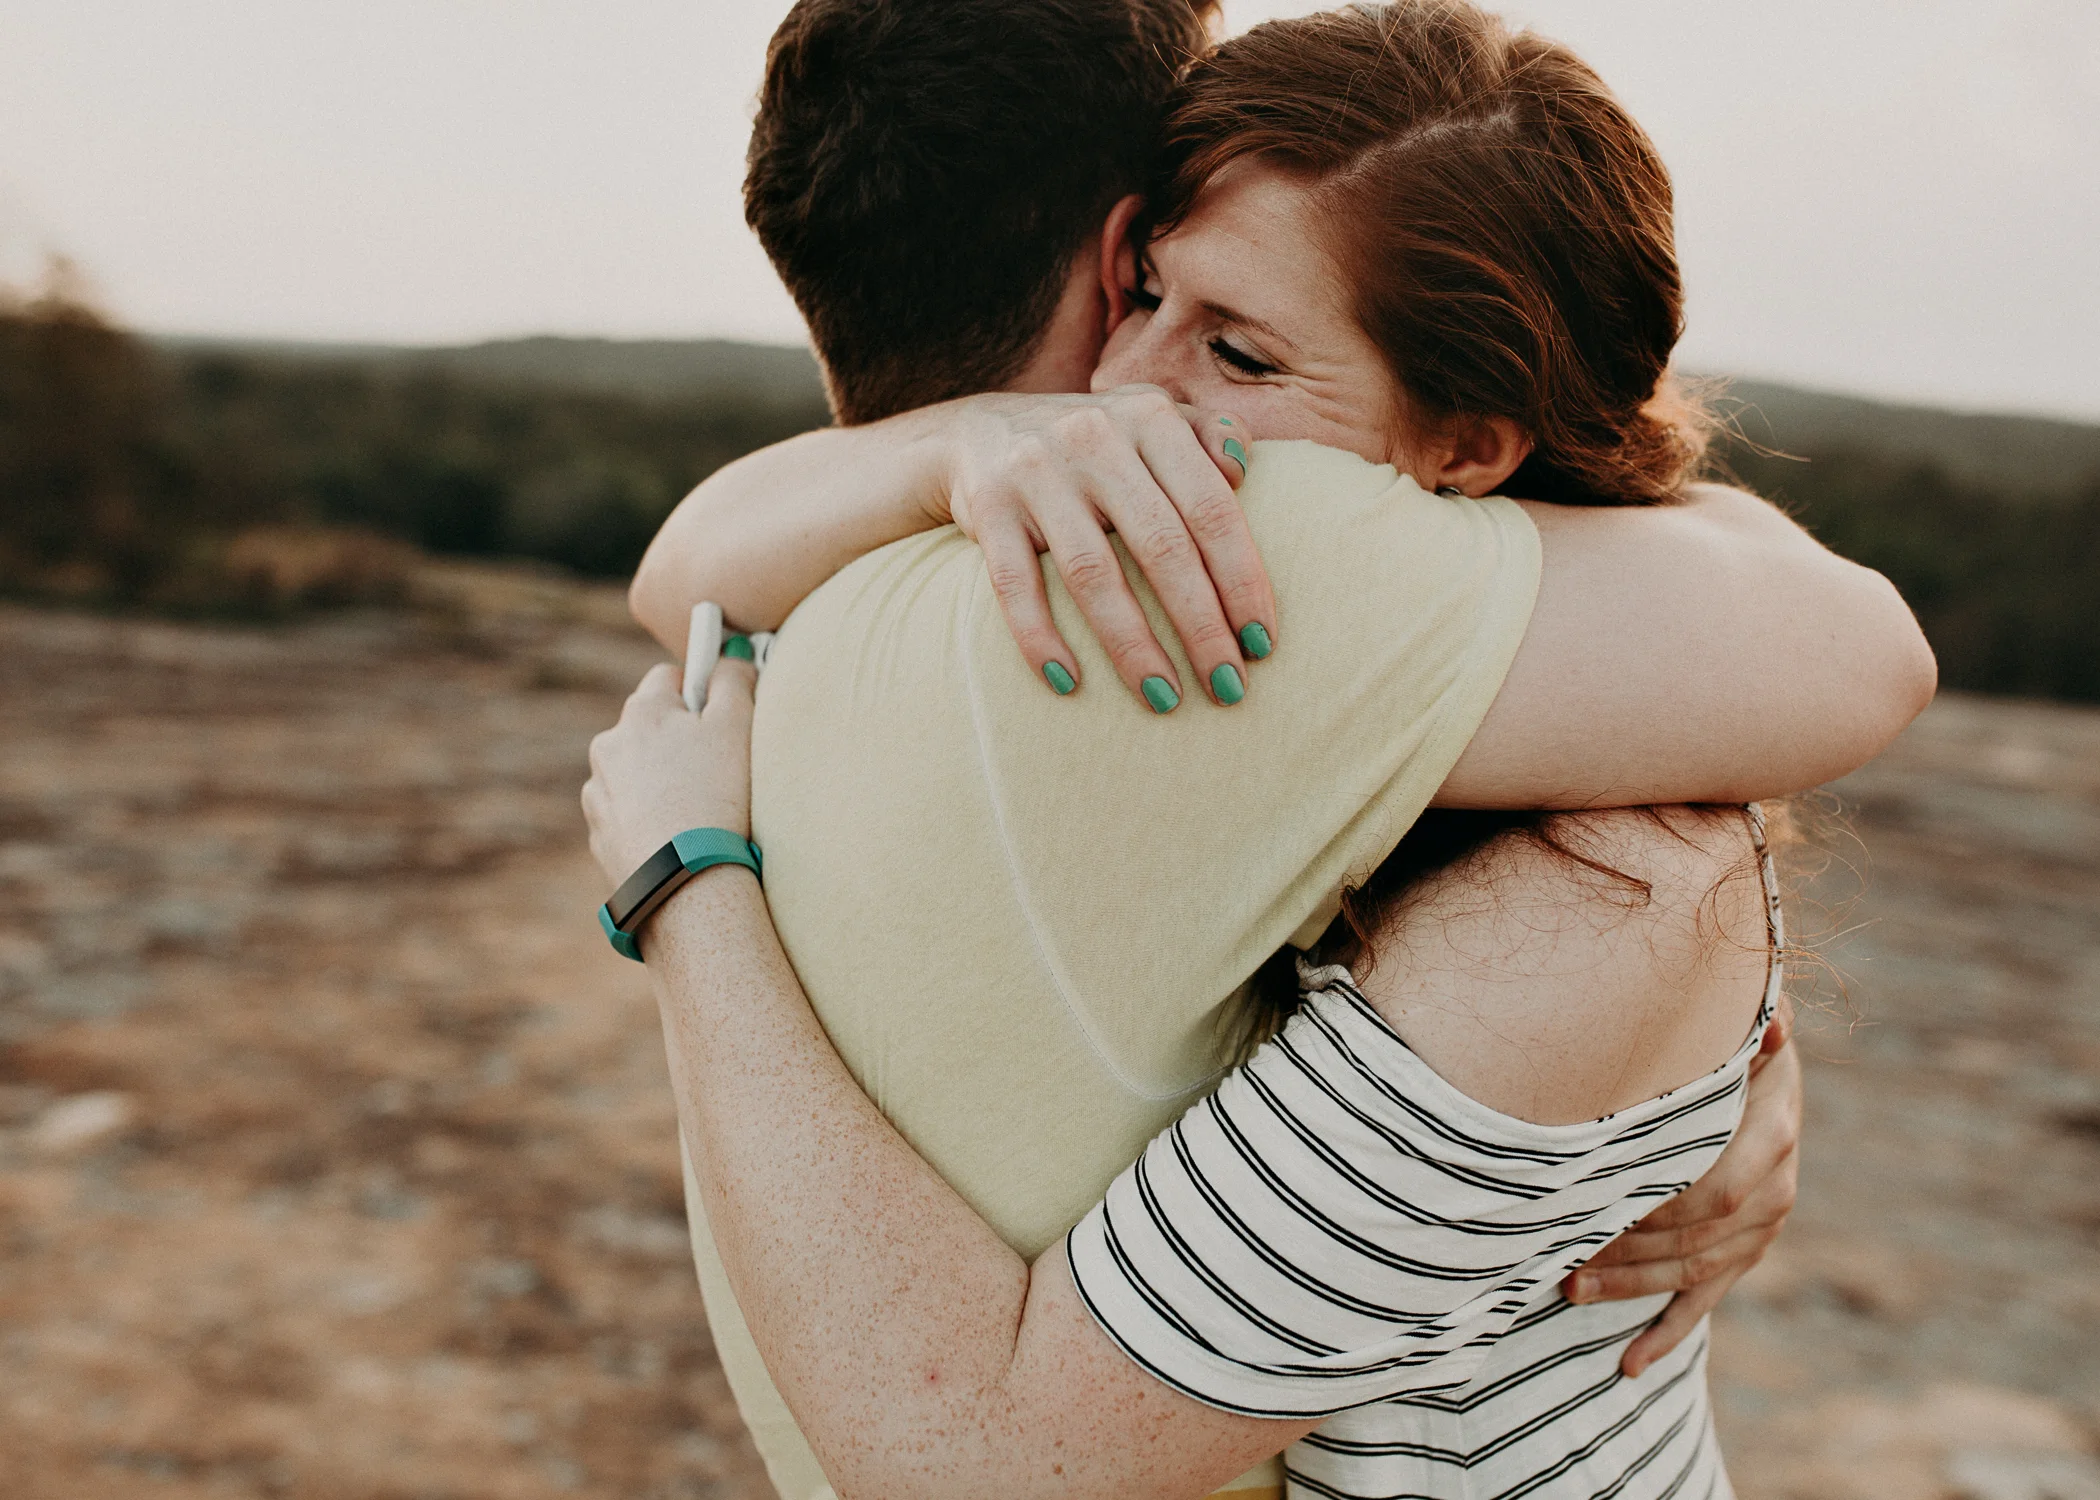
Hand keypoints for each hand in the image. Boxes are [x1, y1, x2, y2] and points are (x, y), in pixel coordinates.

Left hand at [582, 658, 756, 887]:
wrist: (685, 880)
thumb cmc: (716, 796)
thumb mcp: (738, 725)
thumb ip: (733, 680)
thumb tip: (728, 658)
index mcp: (641, 711)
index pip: (670, 676)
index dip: (700, 691)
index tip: (720, 714)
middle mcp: (609, 744)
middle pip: (649, 725)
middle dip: (678, 739)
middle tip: (717, 766)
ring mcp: (599, 791)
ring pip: (636, 771)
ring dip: (661, 779)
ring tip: (698, 808)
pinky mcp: (600, 833)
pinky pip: (628, 812)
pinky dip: (649, 817)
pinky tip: (678, 835)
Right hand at [939, 386, 1275, 710]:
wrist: (977, 430)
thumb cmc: (1095, 443)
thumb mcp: (1152, 419)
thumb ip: (1209, 435)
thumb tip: (1243, 470)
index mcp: (1148, 417)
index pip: (1211, 508)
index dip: (1242, 580)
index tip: (1262, 643)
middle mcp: (1093, 437)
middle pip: (1161, 546)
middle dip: (1201, 626)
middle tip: (1227, 686)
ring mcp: (1036, 472)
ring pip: (1092, 574)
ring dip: (1132, 646)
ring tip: (1165, 699)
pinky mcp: (988, 508)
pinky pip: (1015, 585)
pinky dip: (1040, 638)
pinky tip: (1069, 683)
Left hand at [1563, 1000, 1800, 1376]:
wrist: (1760, 1071)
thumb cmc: (1732, 1043)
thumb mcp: (1740, 1029)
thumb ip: (1752, 1028)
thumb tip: (1774, 1020)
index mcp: (1773, 1137)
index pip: (1715, 1191)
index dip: (1656, 1209)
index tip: (1597, 1209)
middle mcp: (1776, 1191)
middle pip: (1694, 1241)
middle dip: (1626, 1253)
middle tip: (1562, 1259)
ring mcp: (1762, 1230)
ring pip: (1692, 1275)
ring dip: (1631, 1289)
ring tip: (1569, 1290)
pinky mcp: (1743, 1254)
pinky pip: (1705, 1303)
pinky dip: (1666, 1336)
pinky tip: (1629, 1365)